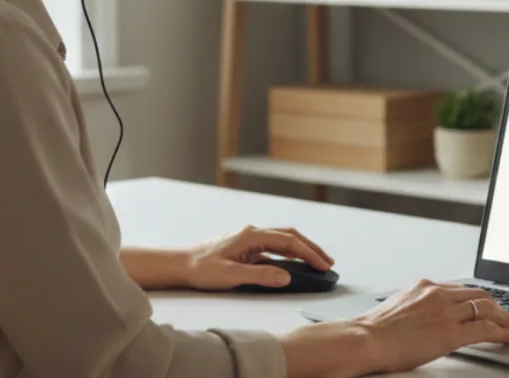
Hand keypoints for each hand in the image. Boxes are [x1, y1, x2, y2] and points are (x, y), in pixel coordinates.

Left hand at [182, 225, 334, 290]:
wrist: (179, 264)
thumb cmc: (201, 268)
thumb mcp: (231, 276)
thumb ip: (260, 276)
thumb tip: (287, 276)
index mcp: (251, 235)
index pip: (288, 241)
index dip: (309, 253)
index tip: (324, 265)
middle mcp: (252, 233)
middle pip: (290, 236)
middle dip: (311, 248)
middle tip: (328, 263)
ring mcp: (249, 239)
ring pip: (283, 241)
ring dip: (301, 250)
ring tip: (317, 263)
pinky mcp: (245, 247)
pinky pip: (273, 249)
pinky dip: (288, 255)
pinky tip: (294, 266)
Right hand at [355, 279, 508, 374]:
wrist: (366, 338)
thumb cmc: (376, 329)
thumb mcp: (399, 307)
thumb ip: (418, 306)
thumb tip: (426, 316)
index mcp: (425, 286)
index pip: (461, 289)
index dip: (478, 298)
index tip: (485, 305)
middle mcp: (438, 294)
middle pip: (478, 295)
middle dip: (496, 306)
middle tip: (505, 316)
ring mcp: (445, 312)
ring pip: (486, 309)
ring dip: (504, 318)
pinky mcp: (450, 333)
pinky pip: (485, 330)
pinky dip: (501, 333)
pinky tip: (508, 337)